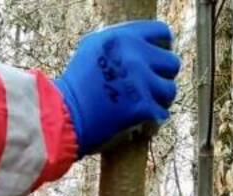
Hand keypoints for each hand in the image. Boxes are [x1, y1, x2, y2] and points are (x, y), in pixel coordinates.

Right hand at [54, 20, 180, 156]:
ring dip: (159, 101)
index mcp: (122, 38)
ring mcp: (140, 82)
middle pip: (171, 62)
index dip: (163, 46)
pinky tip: (141, 125)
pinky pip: (161, 114)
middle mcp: (134, 55)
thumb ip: (119, 45)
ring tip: (145, 107)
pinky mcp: (143, 107)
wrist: (62, 117)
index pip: (160, 32)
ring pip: (169, 90)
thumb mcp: (91, 51)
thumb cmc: (73, 88)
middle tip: (150, 88)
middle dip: (161, 77)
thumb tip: (141, 48)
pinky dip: (152, 122)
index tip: (158, 60)